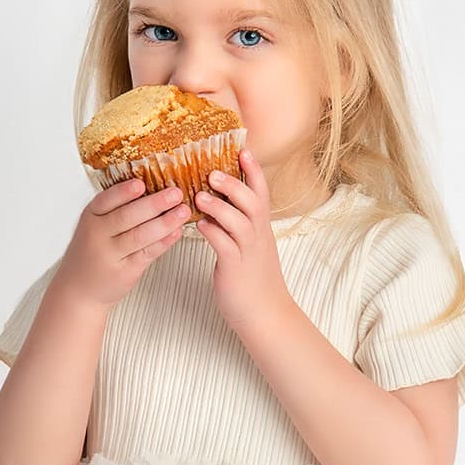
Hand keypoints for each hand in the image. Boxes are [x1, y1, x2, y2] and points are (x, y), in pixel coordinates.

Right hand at [55, 177, 188, 307]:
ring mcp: (111, 255)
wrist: (79, 289)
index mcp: (90, 217)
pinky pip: (148, 253)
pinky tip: (177, 231)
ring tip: (183, 211)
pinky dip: (164, 241)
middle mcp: (98, 235)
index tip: (141, 184)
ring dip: (165, 222)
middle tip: (175, 193)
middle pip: (127, 217)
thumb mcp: (93, 226)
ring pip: (140, 235)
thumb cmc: (91, 252)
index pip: (106, 200)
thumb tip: (152, 188)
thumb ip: (115, 210)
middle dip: (154, 204)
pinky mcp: (125, 271)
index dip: (124, 192)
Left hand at [193, 149, 292, 335]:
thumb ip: (237, 225)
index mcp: (261, 228)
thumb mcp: (250, 247)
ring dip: (219, 207)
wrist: (265, 314)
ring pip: (238, 222)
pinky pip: (224, 246)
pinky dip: (212, 233)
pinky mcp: (235, 268)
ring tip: (200, 196)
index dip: (254, 171)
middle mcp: (258, 236)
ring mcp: (248, 252)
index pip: (262, 193)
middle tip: (213, 171)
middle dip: (234, 184)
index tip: (243, 150)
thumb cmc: (252, 279)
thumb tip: (216, 206)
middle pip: (253, 202)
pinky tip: (199, 225)